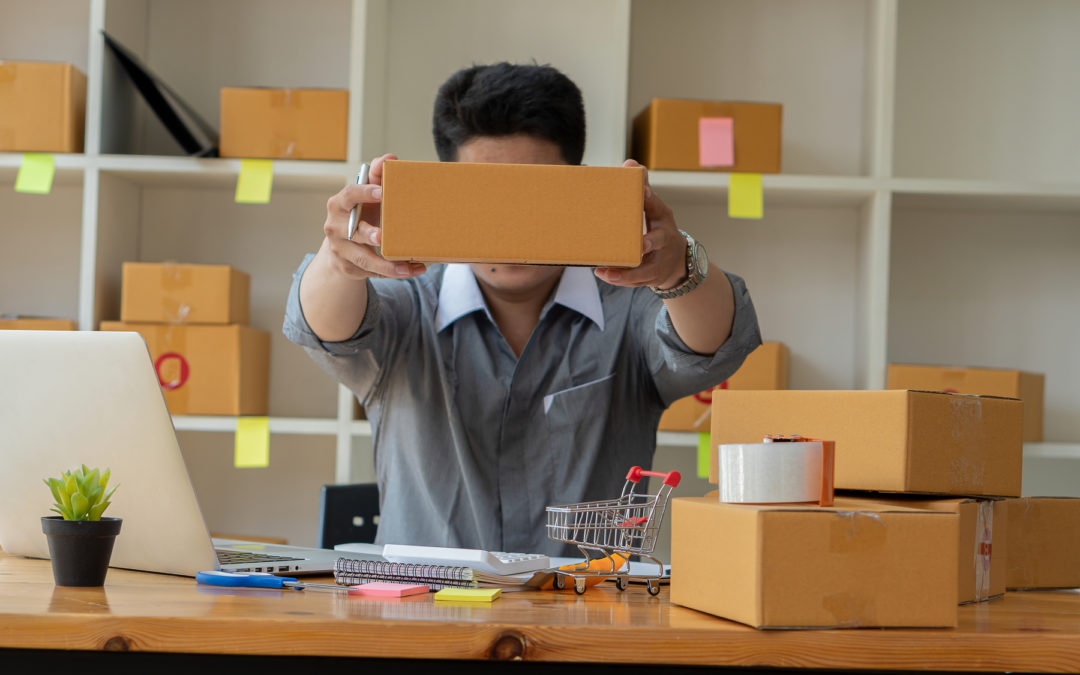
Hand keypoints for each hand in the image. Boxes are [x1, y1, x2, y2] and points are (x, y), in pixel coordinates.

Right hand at [321, 153, 425, 280]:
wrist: (342, 245)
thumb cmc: (360, 213)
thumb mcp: (365, 195)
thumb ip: (376, 176)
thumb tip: (390, 158)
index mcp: (339, 205)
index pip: (349, 196)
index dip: (364, 193)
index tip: (382, 192)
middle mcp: (335, 228)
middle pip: (352, 232)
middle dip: (367, 234)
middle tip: (381, 236)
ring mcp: (341, 250)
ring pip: (363, 259)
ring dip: (386, 265)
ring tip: (407, 267)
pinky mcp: (349, 268)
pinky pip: (373, 272)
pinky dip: (393, 271)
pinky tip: (413, 269)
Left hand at [594, 159, 686, 289]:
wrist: (676, 259)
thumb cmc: (658, 227)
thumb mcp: (655, 209)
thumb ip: (642, 189)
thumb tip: (631, 163)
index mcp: (663, 218)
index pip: (658, 206)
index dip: (651, 199)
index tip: (644, 190)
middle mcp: (664, 239)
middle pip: (658, 240)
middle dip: (649, 242)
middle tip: (640, 244)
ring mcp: (660, 260)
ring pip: (645, 268)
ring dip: (627, 271)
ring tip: (606, 270)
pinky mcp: (652, 277)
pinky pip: (636, 281)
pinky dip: (621, 279)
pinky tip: (603, 273)